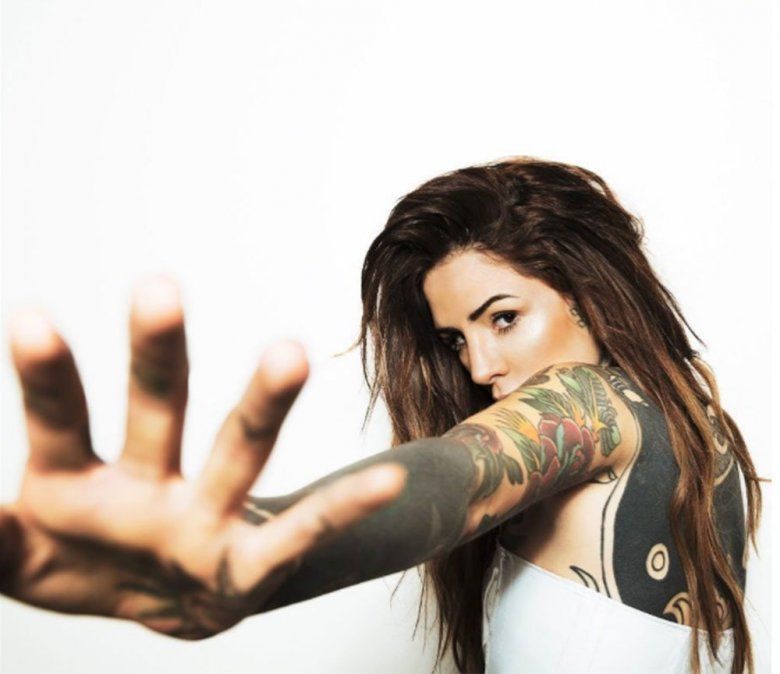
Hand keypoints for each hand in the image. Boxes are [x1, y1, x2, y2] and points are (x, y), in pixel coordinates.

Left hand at [0, 276, 405, 638]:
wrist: (150, 603)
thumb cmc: (79, 563)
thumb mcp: (12, 556)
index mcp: (77, 482)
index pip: (62, 419)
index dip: (47, 375)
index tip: (32, 317)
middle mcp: (149, 486)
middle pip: (157, 409)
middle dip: (156, 354)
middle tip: (157, 287)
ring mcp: (202, 523)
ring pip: (238, 453)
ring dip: (264, 403)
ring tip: (290, 351)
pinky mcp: (245, 570)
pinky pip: (300, 538)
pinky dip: (343, 509)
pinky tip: (389, 480)